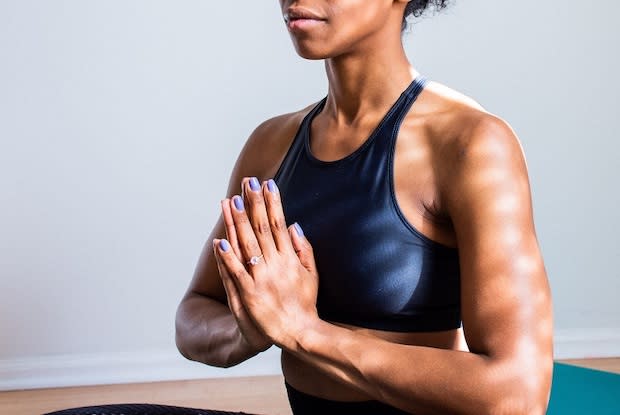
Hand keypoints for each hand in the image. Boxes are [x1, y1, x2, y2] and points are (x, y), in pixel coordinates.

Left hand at [214, 177, 319, 350]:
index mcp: (290, 258)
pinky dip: (227, 257)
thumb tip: (293, 226)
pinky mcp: (249, 295)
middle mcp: (276, 265)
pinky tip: (219, 240)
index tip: (267, 183)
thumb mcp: (312, 274)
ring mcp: (261, 279)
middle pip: (261, 229)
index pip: (278, 224)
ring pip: (246, 245)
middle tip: (247, 182)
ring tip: (231, 201)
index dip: (272, 202)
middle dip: (254, 203)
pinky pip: (236, 273)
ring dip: (238, 222)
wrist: (299, 333)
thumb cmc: (305, 304)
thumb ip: (304, 249)